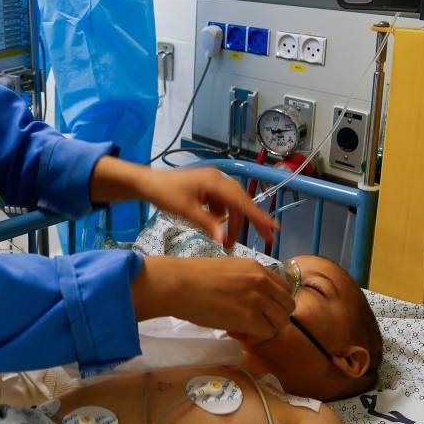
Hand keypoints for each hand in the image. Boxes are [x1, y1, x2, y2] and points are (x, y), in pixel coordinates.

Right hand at [132, 255, 294, 340]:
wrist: (179, 285)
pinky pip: (266, 333)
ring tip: (245, 328)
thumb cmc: (194, 277)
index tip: (262, 310)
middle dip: (275, 317)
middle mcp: (262, 281)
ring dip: (266, 328)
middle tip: (255, 322)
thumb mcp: (228, 270)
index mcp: (257, 268)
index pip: (284, 288)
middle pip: (288, 306)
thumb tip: (250, 299)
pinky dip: (255, 337)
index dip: (275, 302)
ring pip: (281, 321)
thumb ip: (246, 280)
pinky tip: (238, 332)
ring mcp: (258, 299)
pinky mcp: (250, 318)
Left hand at [138, 166, 278, 249]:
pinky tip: (214, 228)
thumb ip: (208, 225)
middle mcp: (219, 179)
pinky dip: (222, 217)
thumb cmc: (165, 194)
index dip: (259, 216)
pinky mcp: (208, 189)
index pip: (242, 201)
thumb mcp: (186, 212)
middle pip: (241, 203)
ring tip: (227, 244)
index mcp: (215, 182)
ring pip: (232, 206)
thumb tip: (224, 241)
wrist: (148, 184)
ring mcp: (214, 183)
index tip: (274, 228)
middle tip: (266, 241)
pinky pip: (222, 204)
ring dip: (232, 223)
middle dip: (250, 223)